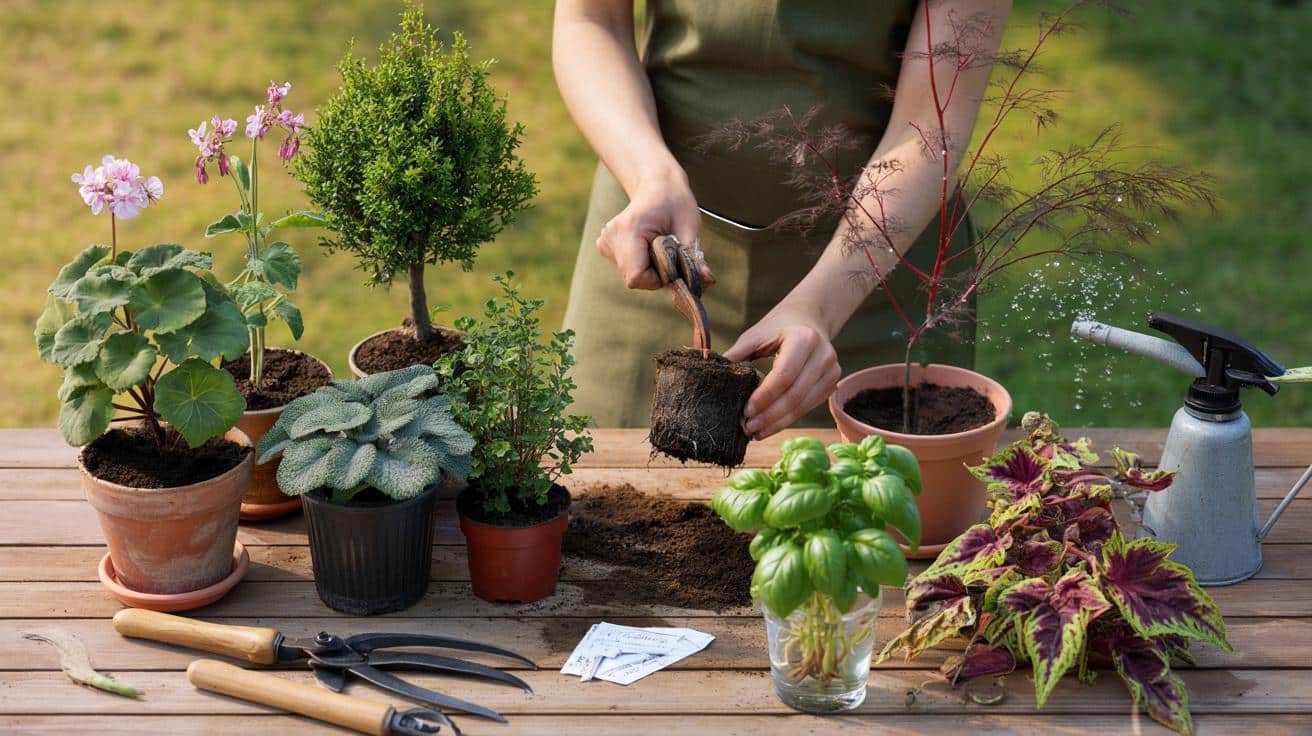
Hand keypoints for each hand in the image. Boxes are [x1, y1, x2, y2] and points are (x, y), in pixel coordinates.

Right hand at [596, 165, 714, 289]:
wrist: (657, 185)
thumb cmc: (674, 202)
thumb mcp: (689, 228)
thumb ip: (693, 258)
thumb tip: (706, 281)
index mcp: (629, 228)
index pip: (637, 276)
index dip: (658, 278)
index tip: (672, 263)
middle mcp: (612, 236)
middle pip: (633, 278)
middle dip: (656, 274)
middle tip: (669, 253)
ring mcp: (606, 241)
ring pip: (630, 275)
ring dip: (650, 269)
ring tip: (659, 246)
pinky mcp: (606, 245)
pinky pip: (626, 269)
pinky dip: (641, 264)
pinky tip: (648, 246)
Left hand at [724, 301, 840, 439]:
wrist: (808, 319)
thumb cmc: (776, 327)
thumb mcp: (755, 335)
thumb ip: (735, 354)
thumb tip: (706, 367)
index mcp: (803, 338)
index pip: (784, 375)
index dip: (765, 396)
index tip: (746, 411)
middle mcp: (823, 355)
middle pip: (795, 394)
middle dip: (770, 416)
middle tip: (748, 429)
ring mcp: (832, 370)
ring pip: (803, 405)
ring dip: (778, 423)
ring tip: (756, 433)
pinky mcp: (832, 383)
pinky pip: (808, 406)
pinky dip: (788, 419)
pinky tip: (770, 426)